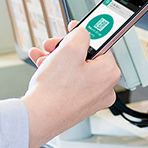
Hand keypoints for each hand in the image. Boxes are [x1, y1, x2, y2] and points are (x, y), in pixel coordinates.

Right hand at [22, 22, 120, 147]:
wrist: (38, 118)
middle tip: (51, 45)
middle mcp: (104, 88)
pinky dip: (55, 73)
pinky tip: (41, 67)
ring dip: (56, 59)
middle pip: (85, 57)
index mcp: (110, 73)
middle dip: (65, 48)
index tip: (74, 29)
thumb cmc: (55, 90)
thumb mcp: (70, 49)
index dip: (83, 35)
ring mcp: (91, 99)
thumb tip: (83, 33)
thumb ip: (80, 34)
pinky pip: (68, 83)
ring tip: (42, 57)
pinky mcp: (77, 106)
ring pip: (74, 70)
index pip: (100, 45)